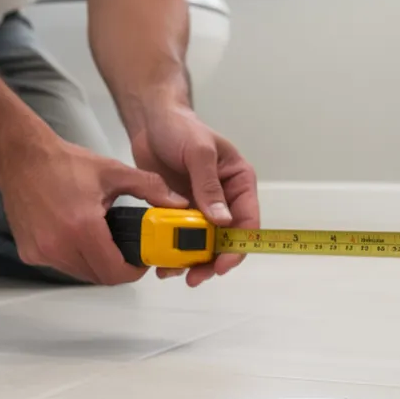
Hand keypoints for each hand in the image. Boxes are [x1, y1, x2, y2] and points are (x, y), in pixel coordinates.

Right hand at [0, 136, 189, 284]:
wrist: (20, 157)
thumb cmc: (62, 163)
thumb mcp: (113, 172)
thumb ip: (150, 187)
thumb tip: (176, 202)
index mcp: (82, 228)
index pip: (114, 272)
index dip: (132, 272)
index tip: (140, 261)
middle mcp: (58, 245)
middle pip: (98, 277)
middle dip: (116, 268)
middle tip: (126, 251)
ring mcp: (41, 251)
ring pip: (79, 273)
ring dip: (94, 263)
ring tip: (102, 240)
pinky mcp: (29, 252)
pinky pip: (60, 265)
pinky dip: (73, 257)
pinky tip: (77, 236)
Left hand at [129, 105, 259, 286]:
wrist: (151, 121)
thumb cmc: (181, 127)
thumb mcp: (199, 153)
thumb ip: (209, 186)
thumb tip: (221, 221)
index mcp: (239, 183)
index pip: (248, 222)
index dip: (238, 247)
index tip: (222, 264)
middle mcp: (225, 199)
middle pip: (227, 240)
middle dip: (213, 261)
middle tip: (195, 276)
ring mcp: (203, 207)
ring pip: (204, 244)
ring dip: (192, 262)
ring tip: (173, 272)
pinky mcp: (181, 211)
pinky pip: (181, 238)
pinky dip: (174, 252)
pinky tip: (162, 261)